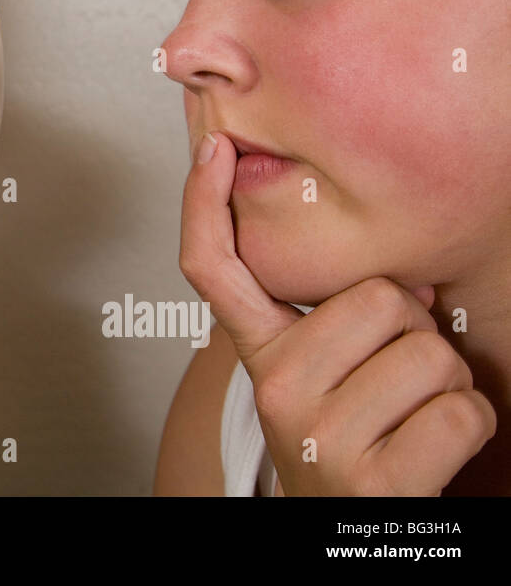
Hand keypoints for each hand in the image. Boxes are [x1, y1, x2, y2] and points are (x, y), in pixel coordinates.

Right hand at [180, 131, 496, 495]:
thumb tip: (414, 281)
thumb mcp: (324, 371)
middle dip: (415, 327)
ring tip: (410, 408)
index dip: (205, 204)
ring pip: (431, 353)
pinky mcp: (375, 482)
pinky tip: (429, 444)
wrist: (349, 525)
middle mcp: (275, 391)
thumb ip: (343, 314)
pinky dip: (468, 424)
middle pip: (382, 298)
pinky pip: (461, 410)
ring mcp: (319, 437)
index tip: (213, 149)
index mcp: (261, 354)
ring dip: (447, 380)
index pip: (214, 269)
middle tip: (393, 368)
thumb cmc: (349, 432)